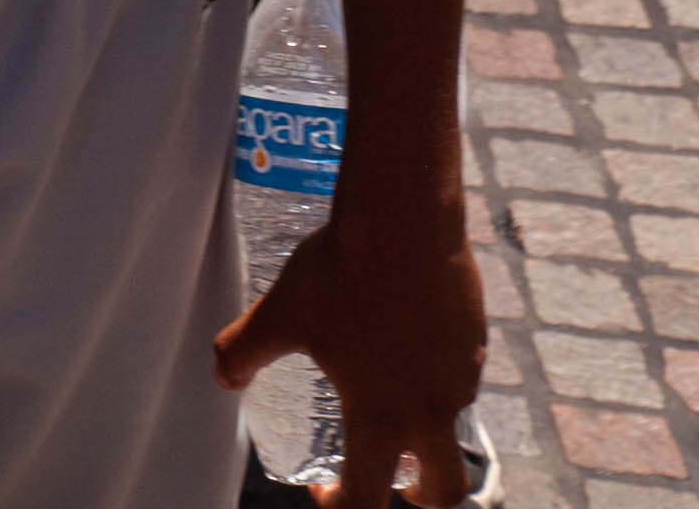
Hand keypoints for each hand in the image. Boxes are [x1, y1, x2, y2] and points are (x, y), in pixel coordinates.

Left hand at [215, 193, 490, 503]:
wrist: (403, 218)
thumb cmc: (339, 272)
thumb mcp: (279, 315)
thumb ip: (243, 351)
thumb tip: (223, 378)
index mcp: (381, 418)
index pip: (367, 498)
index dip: (341, 506)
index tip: (324, 492)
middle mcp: (431, 410)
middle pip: (446, 488)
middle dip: (421, 494)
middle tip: (393, 479)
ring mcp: (462, 377)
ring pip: (452, 427)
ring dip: (426, 430)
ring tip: (389, 394)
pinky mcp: (476, 342)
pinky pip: (461, 379)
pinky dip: (437, 382)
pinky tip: (407, 345)